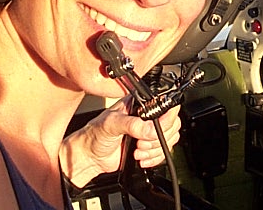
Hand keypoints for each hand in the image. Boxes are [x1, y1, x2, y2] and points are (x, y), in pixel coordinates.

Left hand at [60, 98, 181, 188]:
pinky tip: (141, 157)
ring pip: (169, 139)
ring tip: (138, 149)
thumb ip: (132, 125)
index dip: (165, 119)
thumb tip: (151, 129)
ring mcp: (149, 132)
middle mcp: (147, 116)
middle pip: (172, 124)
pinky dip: (154, 158)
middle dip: (157, 138)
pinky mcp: (150, 147)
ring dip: (154, 150)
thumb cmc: (95, 135)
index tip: (156, 129)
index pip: (165, 105)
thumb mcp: (112, 124)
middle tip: (141, 141)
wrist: (90, 157)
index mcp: (140, 104)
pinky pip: (164, 152)